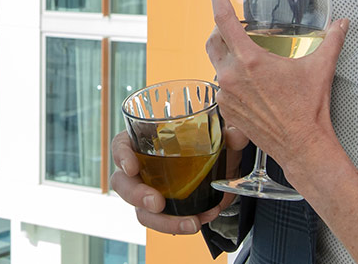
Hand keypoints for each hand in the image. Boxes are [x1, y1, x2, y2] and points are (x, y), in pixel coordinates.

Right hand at [109, 126, 245, 232]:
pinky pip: (164, 222)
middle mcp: (140, 170)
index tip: (132, 167)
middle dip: (138, 196)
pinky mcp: (163, 211)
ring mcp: (149, 192)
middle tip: (157, 203)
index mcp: (142, 143)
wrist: (217, 164)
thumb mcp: (216, 136)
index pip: (121, 145)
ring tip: (189, 224)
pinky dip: (182, 225)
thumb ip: (226, 134)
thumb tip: (237, 134)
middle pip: (123, 184)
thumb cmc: (204, 143)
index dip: (121, 156)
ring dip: (163, 221)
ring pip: (142, 211)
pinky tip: (202, 219)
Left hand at [205, 0, 350, 171]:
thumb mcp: (321, 68)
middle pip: (213, 41)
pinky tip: (249, 84)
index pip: (223, 19)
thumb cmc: (309, 110)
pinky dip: (231, 80)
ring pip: (216, 65)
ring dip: (227, 57)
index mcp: (249, 60)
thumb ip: (332, 40)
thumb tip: (341, 24)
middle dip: (220, 29)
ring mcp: (226, 95)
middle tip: (235, 26)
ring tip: (247, 59)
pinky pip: (221, 88)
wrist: (303, 146)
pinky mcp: (226, 111)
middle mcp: (231, 76)